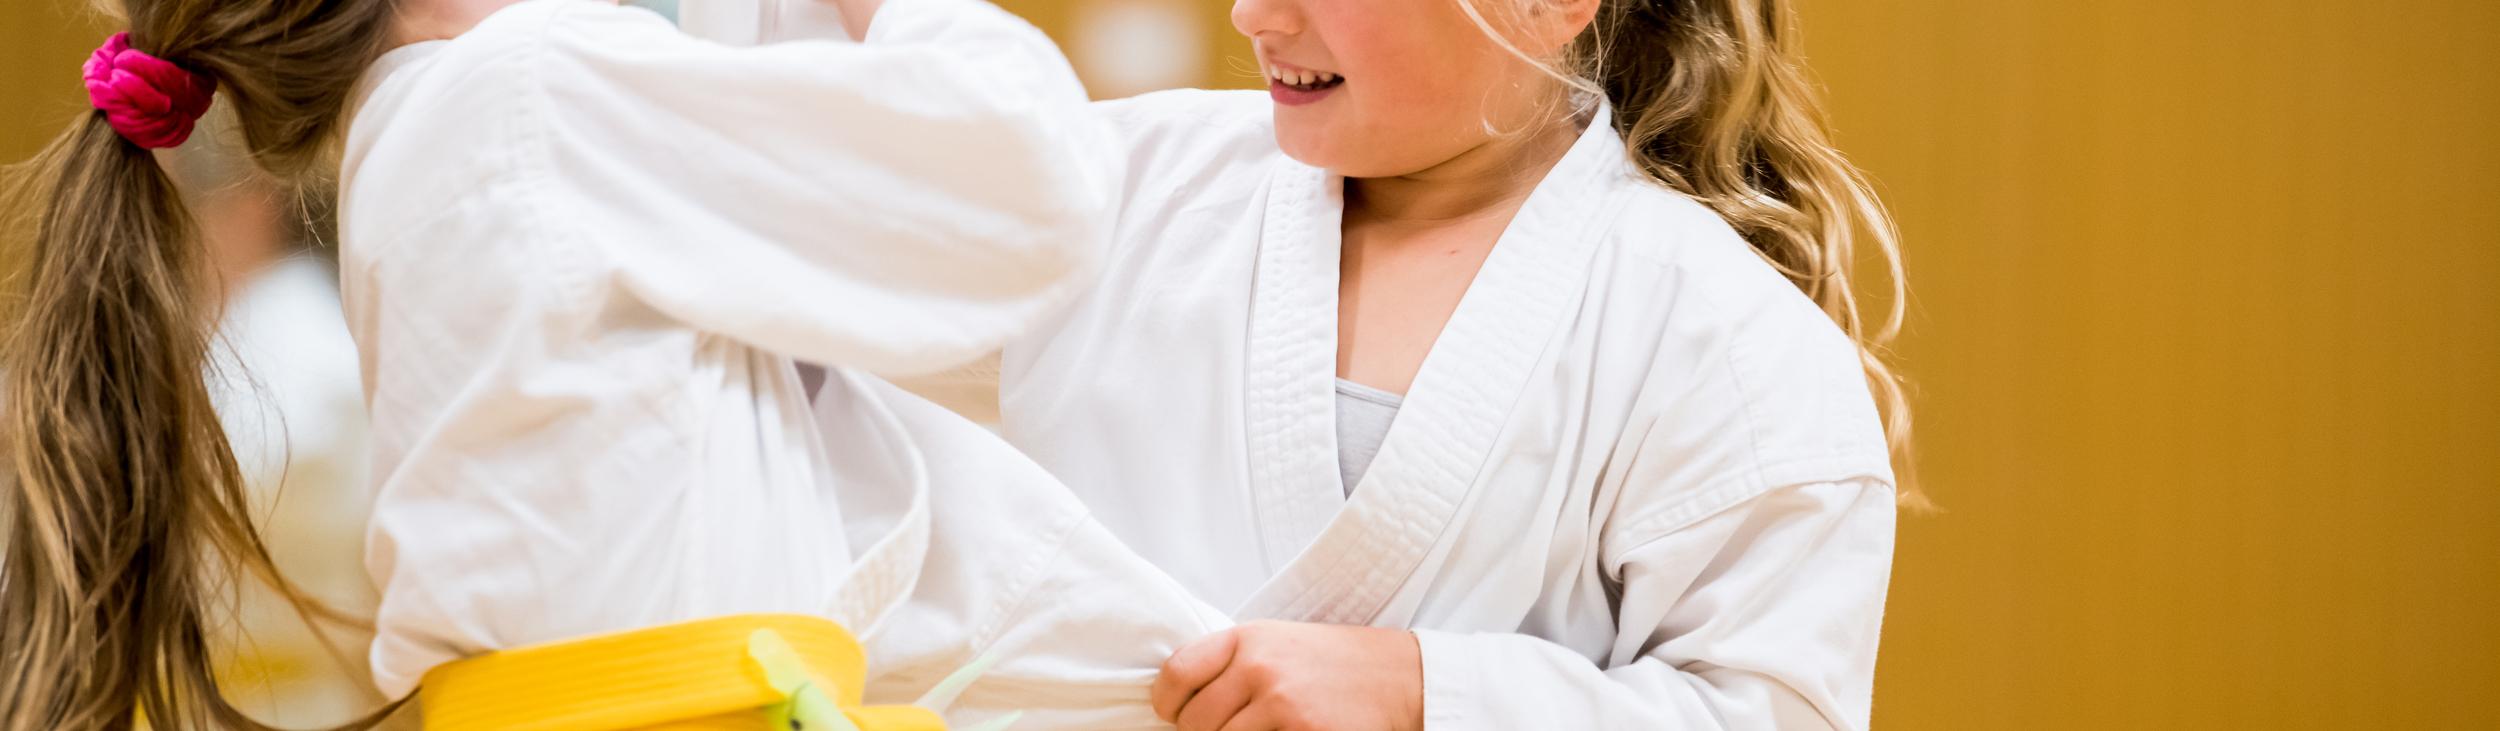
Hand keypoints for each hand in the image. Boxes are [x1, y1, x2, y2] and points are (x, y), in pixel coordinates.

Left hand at [1151, 620, 1424, 730]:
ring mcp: (1282, 704)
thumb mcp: (1277, 643)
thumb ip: (1229, 664)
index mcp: (1247, 638)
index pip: (1175, 674)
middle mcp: (1260, 667)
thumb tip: (1178, 701)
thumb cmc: (1334, 664)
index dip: (1168, 704)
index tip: (1175, 714)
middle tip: (1231, 728)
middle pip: (1195, 722)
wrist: (1401, 677)